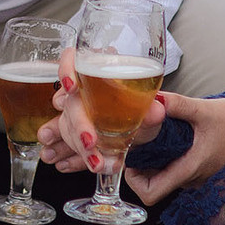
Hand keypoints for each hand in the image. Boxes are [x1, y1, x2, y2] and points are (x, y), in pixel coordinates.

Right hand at [38, 44, 173, 176]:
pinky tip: (77, 165)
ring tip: (95, 162)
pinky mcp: (75, 134)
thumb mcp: (148, 111)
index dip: (66, 69)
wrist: (143, 134)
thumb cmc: (142, 113)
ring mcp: (75, 113)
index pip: (72, 59)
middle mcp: (82, 92)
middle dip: (78, 124)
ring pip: (66, 126)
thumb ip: (152, 110)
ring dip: (77, 146)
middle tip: (91, 141)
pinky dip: (75, 156)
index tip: (72, 87)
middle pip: (71, 101)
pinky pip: (68, 143)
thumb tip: (158, 109)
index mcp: (98, 74)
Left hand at [124, 92, 224, 204]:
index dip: (134, 180)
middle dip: (139, 167)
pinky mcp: (198, 168)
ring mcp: (196, 175)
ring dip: (151, 162)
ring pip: (163, 178)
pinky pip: (174, 170)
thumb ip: (176, 105)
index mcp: (190, 169)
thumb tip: (153, 99)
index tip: (131, 158)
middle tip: (136, 142)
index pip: (151, 194)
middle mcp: (192, 178)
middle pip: (153, 185)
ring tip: (148, 137)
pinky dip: (163, 158)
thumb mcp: (203, 109)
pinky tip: (162, 138)